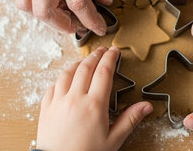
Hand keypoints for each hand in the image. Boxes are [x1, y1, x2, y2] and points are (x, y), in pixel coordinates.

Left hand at [36, 47, 152, 150]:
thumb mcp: (113, 140)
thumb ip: (129, 120)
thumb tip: (146, 106)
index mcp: (94, 105)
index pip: (104, 72)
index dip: (110, 58)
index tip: (114, 51)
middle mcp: (75, 98)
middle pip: (86, 67)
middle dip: (96, 56)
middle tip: (102, 50)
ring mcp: (58, 102)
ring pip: (67, 73)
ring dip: (78, 63)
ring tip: (85, 61)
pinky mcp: (46, 108)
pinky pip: (53, 85)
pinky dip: (61, 77)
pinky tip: (66, 78)